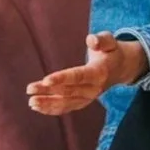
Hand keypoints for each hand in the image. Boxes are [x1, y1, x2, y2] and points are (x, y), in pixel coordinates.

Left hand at [26, 32, 147, 115]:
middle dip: (48, 91)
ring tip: (31, 102)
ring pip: (66, 104)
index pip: (79, 76)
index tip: (45, 79)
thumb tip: (91, 40)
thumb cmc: (111, 52)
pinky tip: (37, 107)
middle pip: (68, 91)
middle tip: (30, 89)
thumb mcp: (110, 42)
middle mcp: (94, 89)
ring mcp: (88, 98)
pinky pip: (67, 108)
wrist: (120, 68)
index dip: (62, 78)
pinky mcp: (83, 102)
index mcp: (99, 73)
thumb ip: (102, 40)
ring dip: (48, 104)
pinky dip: (52, 109)